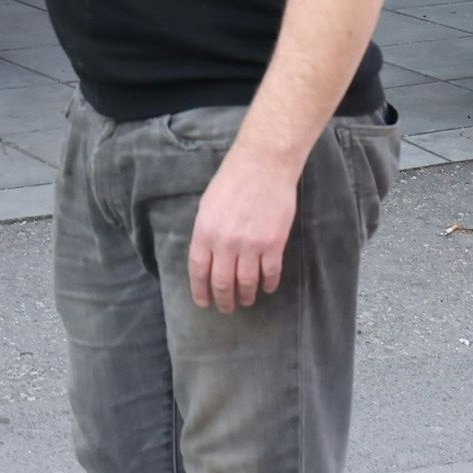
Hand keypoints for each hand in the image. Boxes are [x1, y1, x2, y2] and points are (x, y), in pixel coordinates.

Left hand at [185, 144, 298, 313]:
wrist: (264, 164)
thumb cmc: (233, 179)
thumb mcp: (208, 205)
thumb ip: (206, 233)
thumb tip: (208, 258)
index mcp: (205, 231)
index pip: (199, 271)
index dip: (200, 291)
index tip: (204, 303)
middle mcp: (226, 242)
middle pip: (222, 282)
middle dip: (223, 300)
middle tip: (226, 308)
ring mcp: (251, 245)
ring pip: (246, 283)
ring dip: (246, 296)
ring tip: (247, 300)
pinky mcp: (273, 244)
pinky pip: (270, 273)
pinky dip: (268, 285)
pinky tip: (267, 288)